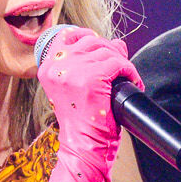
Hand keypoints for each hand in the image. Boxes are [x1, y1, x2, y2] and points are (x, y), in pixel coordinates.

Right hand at [34, 26, 134, 158]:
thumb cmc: (81, 120)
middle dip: (110, 50)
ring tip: (128, 76)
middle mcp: (56, 66)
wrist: (83, 146)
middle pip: (90, 41)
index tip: (102, 48)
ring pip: (107, 51)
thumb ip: (91, 61)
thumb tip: (118, 42)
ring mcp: (73, 71)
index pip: (66, 36)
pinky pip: (119, 63)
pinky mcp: (92, 78)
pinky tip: (133, 82)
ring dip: (122, 62)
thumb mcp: (79, 86)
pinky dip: (130, 71)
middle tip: (121, 66)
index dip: (88, 37)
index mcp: (47, 68)